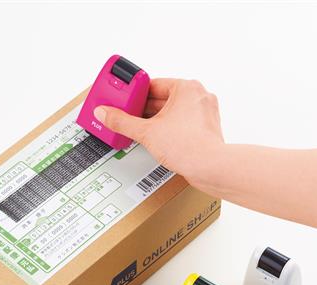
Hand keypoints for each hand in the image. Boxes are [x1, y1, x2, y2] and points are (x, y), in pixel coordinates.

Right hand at [94, 78, 224, 192]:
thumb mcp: (146, 132)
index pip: (152, 84)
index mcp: (186, 88)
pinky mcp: (204, 129)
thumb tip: (105, 113)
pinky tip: (157, 139)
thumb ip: (122, 122)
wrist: (210, 168)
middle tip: (126, 116)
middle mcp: (198, 97)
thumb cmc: (189, 146)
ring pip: (172, 112)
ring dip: (155, 120)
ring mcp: (203, 113)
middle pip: (161, 98)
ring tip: (140, 129)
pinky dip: (168, 129)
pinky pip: (181, 124)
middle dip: (143, 109)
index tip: (122, 100)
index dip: (134, 93)